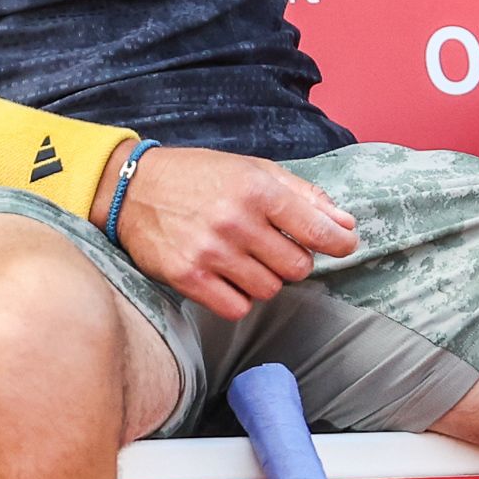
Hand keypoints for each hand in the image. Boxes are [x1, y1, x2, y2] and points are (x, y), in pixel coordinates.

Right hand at [108, 143, 357, 320]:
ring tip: (243, 258)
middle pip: (297, 268)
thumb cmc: (199, 177)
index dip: (339, 243)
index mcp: (257, 190)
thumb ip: (304, 196)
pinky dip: (238, 298)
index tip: (341, 245)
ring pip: (269, 290)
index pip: (318, 230)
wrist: (132, 189)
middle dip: (292, 260)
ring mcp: (210, 252)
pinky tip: (225, 276)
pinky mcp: (187, 277)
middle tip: (273, 246)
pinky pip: (236, 308)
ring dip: (264, 279)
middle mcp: (235, 221)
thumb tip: (345, 225)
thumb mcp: (253, 170)